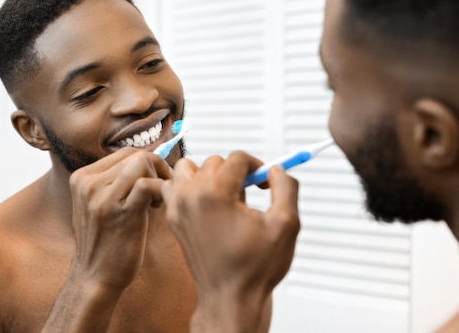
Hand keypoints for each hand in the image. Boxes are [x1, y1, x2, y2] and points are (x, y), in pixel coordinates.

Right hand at [68, 148, 170, 290]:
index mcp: (82, 178)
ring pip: (142, 163)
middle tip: (161, 190)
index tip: (155, 181)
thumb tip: (145, 160)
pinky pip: (147, 184)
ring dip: (158, 178)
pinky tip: (155, 207)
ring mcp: (103, 198)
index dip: (147, 163)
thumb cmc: (105, 240)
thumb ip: (114, 181)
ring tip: (154, 201)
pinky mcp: (121, 213)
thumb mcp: (98, 204)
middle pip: (135, 155)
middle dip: (157, 169)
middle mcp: (89, 184)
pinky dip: (160, 190)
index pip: (124, 153)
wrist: (94, 277)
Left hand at [161, 152, 299, 332]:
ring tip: (225, 196)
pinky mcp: (173, 219)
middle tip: (248, 195)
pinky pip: (175, 187)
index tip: (264, 182)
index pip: (237, 158)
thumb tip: (275, 169)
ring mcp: (178, 208)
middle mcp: (191, 196)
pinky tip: (207, 204)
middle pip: (215, 162)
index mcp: (216, 194)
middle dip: (235, 173)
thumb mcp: (286, 224)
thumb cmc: (255, 268)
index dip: (257, 165)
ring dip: (207, 174)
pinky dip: (188, 188)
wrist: (230, 299)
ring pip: (189, 168)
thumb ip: (285, 187)